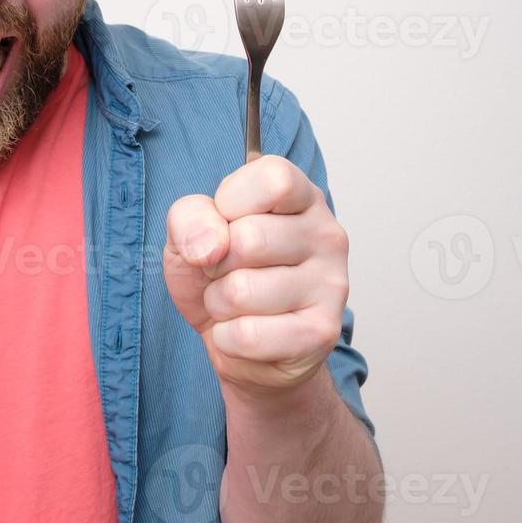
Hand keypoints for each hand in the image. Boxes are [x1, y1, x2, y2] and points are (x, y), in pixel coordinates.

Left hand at [162, 154, 349, 399]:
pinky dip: (228, 338)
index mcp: (301, 196)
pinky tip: (246, 331)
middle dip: (215, 263)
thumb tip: (210, 246)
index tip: (227, 223)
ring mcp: (331, 285)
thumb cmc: (221, 275)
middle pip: (248, 239)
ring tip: (236, 303)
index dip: (230, 204)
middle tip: (228, 271)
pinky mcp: (321, 332)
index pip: (273, 179)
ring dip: (219, 304)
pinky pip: (247, 335)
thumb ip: (190, 217)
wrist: (241, 343)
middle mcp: (326, 235)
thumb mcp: (190, 231)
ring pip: (242, 291)